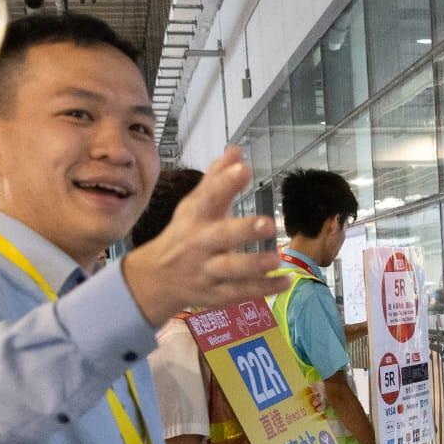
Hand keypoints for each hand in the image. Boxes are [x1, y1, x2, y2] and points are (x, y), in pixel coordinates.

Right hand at [119, 148, 282, 326]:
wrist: (157, 279)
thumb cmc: (185, 234)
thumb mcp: (195, 206)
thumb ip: (217, 179)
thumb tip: (236, 150)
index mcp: (195, 217)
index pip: (208, 197)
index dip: (225, 183)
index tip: (243, 169)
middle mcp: (200, 243)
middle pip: (220, 236)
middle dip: (243, 230)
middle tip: (268, 224)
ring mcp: (207, 271)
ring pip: (231, 270)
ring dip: (254, 265)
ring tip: (277, 259)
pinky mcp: (216, 294)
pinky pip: (241, 292)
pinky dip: (264, 289)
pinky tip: (285, 281)